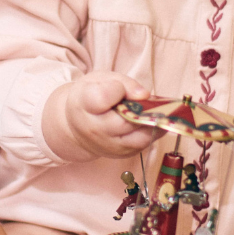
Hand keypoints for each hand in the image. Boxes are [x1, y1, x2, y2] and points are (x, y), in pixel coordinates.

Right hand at [42, 73, 160, 162]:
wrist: (76, 125)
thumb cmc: (90, 96)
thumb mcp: (102, 79)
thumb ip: (124, 83)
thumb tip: (144, 95)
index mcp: (85, 103)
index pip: (102, 98)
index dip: (116, 90)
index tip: (119, 87)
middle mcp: (94, 128)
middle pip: (126, 122)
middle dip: (142, 110)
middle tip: (150, 101)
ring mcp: (108, 145)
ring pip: (139, 138)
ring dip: (153, 124)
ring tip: (157, 112)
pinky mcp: (121, 155)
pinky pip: (143, 145)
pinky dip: (152, 133)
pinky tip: (152, 121)